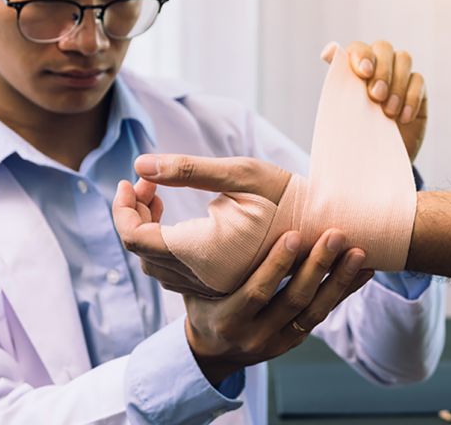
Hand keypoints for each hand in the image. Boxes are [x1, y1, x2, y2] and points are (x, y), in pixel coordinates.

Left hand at [112, 156, 293, 297]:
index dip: (123, 208)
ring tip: (157, 195)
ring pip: (156, 264)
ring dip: (147, 229)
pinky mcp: (220, 284)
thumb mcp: (243, 174)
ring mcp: (212, 286)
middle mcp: (203, 278)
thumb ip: (188, 169)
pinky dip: (164, 244)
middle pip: (142, 251)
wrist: (327, 228)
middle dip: (134, 213)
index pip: (135, 238)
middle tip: (147, 182)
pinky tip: (175, 220)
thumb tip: (140, 164)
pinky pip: (175, 271)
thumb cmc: (288, 198)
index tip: (130, 180)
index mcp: (202, 253)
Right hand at [113, 155, 373, 383]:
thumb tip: (141, 166)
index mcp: (220, 312)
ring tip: (355, 249)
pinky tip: (365, 267)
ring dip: (335, 278)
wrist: (216, 341)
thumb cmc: (198, 292)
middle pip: (291, 302)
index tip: (297, 236)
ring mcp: (272, 338)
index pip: (252, 291)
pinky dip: (343, 289)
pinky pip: (321, 313)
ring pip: (310, 309)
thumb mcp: (178, 263)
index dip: (276, 267)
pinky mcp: (291, 335)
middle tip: (335, 236)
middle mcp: (249, 331)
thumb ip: (161, 217)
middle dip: (314, 268)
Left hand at [321, 40, 427, 160]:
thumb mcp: (344, 112)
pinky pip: (418, 80)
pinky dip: (411, 98)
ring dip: (397, 83)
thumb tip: (328, 51)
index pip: (359, 48)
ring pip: (404, 58)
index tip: (363, 73)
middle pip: (383, 48)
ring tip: (389, 112)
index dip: (362, 55)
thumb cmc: (356, 135)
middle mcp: (377, 66)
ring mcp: (399, 75)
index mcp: (354, 69)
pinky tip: (403, 118)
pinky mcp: (417, 89)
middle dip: (382, 70)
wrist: (377, 160)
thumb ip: (339, 82)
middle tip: (376, 96)